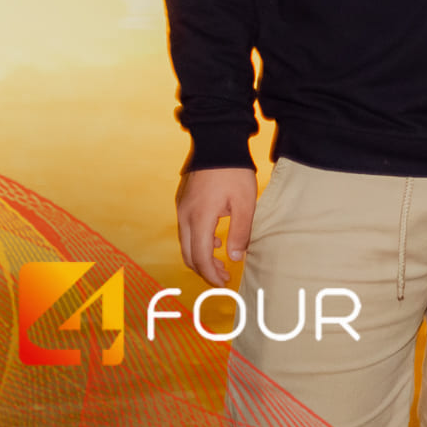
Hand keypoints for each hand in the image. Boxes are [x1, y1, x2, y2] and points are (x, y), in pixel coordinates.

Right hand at [177, 167, 258, 286]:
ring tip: (222, 262)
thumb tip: (236, 257)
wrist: (216, 143)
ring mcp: (181, 209)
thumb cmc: (234, 172)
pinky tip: (216, 241)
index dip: (211, 275)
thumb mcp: (245, 202)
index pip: (201, 257)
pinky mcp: (183, 202)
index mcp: (200, 218)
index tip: (224, 284)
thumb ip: (241, 231)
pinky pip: (187, 230)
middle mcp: (185, 216)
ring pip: (186, 243)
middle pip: (189, 255)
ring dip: (201, 256)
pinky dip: (198, 241)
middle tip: (223, 278)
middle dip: (205, 270)